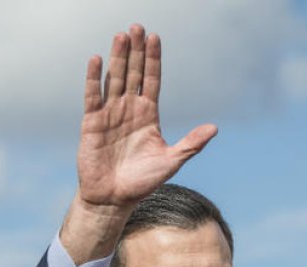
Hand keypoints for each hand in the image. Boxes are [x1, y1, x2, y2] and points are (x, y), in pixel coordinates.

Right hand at [60, 24, 216, 263]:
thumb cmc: (142, 183)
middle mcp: (129, 109)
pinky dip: (94, 78)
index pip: (152, 80)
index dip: (153, 59)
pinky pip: (93, 96)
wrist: (113, 200)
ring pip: (114, 79)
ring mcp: (110, 114)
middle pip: (133, 72)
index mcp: (148, 115)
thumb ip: (191, 144)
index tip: (155, 37)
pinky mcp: (92, 123)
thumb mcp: (171, 162)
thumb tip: (214, 128)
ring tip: (120, 35)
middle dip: (136, 50)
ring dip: (117, 57)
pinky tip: (96, 59)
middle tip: (137, 26)